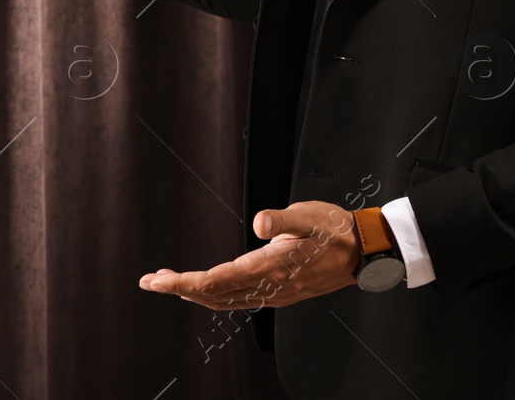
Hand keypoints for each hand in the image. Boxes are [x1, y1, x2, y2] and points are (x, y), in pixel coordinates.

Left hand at [138, 201, 362, 310]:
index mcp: (269, 267)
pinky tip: (207, 287)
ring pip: (224, 300)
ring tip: (170, 281)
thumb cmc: (336, 230)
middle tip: (150, 281)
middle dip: (179, 288)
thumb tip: (260, 222)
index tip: (156, 281)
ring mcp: (273, 293)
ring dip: (194, 292)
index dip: (182, 282)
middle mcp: (268, 286)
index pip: (214, 281)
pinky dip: (214, 294)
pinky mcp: (279, 292)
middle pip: (213, 295)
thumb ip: (282, 219)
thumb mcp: (309, 215)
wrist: (364, 253)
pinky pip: (238, 299)